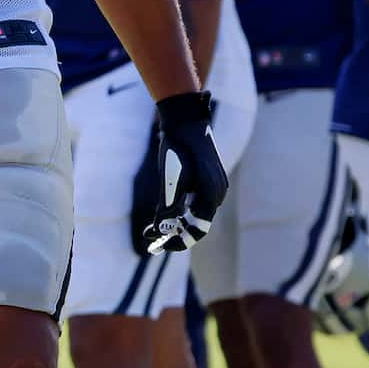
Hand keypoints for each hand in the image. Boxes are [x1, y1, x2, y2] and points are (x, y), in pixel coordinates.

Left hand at [132, 91, 228, 253]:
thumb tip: (161, 231)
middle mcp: (217, 192)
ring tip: (153, 229)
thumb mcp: (170, 181)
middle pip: (197, 223)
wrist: (185, 121)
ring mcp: (214, 185)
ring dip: (176, 222)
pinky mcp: (207, 177)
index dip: (178, 241)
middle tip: (151, 241)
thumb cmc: (177, 150)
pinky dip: (180, 209)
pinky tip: (164, 210)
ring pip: (195, 212)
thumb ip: (169, 207)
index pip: (198, 230)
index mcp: (212, 195)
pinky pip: (195, 200)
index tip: (158, 246)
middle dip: (175, 233)